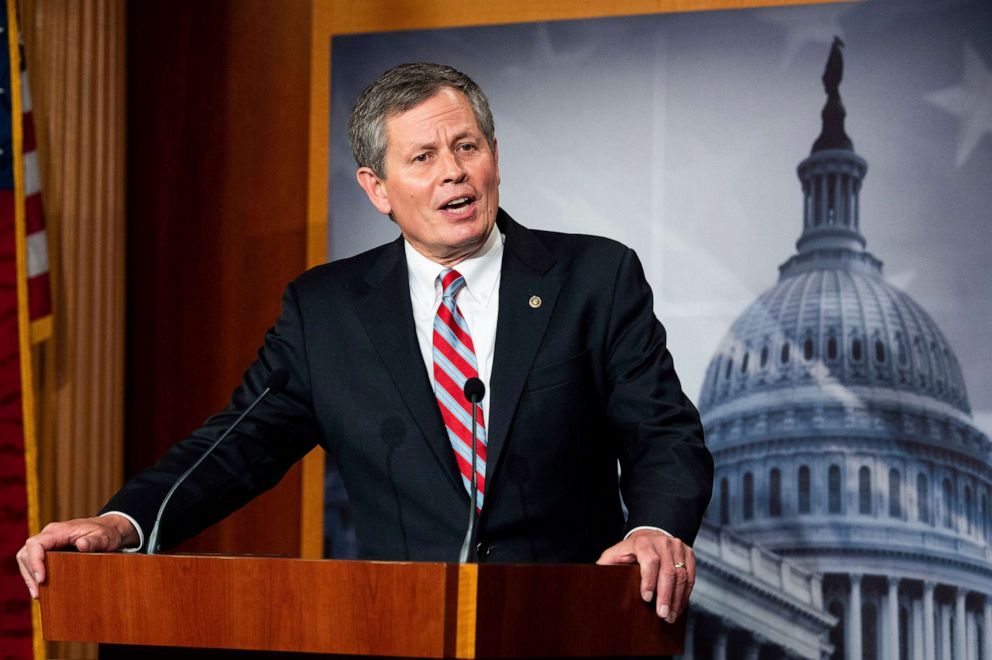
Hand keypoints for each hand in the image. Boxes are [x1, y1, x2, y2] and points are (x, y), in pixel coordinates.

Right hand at [15, 515, 138, 598]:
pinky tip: (41, 588)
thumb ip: (94, 541)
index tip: (41, 579)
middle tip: (38, 593)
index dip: (34, 561)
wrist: (110, 529)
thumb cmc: (106, 532)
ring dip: (29, 576)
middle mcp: (50, 535)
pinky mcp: (50, 550)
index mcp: (59, 530)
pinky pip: (34, 561)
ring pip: (26, 557)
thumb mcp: (104, 537)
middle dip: (29, 573)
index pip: (35, 544)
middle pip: (26, 552)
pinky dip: (34, 574)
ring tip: (37, 594)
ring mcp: (49, 542)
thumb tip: (81, 545)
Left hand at [596, 529, 695, 622]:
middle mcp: (662, 542)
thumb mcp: (614, 554)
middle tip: (663, 615)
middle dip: (666, 596)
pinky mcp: (688, 553)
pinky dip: (686, 594)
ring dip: (677, 599)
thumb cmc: (629, 551)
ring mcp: (677, 547)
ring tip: (671, 616)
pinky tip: (679, 606)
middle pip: (668, 571)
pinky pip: (691, 576)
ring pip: (682, 575)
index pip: (651, 561)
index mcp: (642, 543)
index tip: (646, 599)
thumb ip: (605, 565)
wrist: (650, 535)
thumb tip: (593, 579)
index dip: (650, 581)